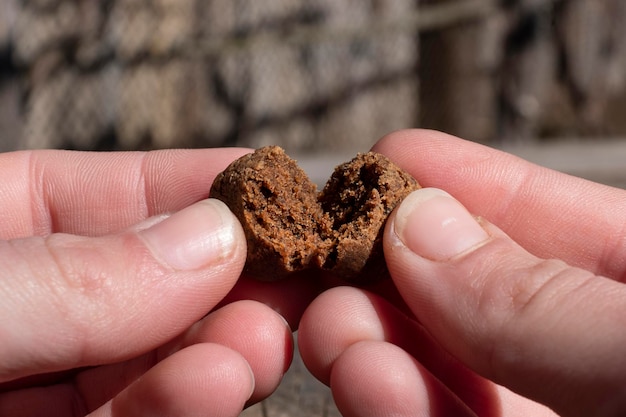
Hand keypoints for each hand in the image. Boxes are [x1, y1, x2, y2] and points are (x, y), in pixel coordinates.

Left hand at [0, 149, 292, 415]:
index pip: (126, 192)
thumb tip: (216, 237)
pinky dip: (182, 404)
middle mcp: (44, 296)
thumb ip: (76, 276)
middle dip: (232, 282)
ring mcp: (54, 373)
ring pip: (163, 354)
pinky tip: (216, 386)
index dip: (212, 188)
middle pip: (163, 278)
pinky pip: (133, 416)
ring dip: (222, 348)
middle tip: (288, 285)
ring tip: (256, 346)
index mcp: (8, 225)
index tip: (286, 201)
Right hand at [299, 129, 625, 416]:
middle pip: (465, 290)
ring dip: (373, 343)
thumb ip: (542, 299)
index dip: (447, 180)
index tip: (368, 169)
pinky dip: (394, 406)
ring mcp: (548, 406)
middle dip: (385, 272)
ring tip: (334, 334)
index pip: (534, 210)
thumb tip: (417, 224)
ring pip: (442, 365)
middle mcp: (581, 343)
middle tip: (326, 264)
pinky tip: (365, 380)